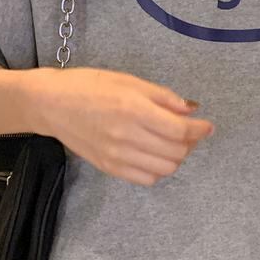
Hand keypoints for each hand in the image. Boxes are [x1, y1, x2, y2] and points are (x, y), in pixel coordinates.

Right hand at [36, 66, 213, 184]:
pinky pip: (147, 178)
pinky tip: (154, 154)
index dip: (200, 129)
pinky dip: (158, 169)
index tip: (207, 126)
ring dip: (176, 157)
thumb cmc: (88, 86)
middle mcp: (127, 136)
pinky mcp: (110, 168)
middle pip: (176, 152)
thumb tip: (191, 109)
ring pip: (165, 168)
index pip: (180, 130)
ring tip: (172, 143)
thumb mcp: (128, 80)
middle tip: (188, 132)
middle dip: (189, 143)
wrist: (52, 104)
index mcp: (133, 109)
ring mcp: (118, 156)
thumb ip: (162, 97)